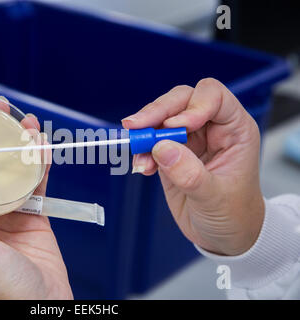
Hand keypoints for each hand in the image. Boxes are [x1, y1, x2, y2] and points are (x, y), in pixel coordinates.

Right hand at [122, 78, 264, 255]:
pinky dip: (141, 150)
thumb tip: (162, 148)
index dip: (192, 106)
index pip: (213, 97)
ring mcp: (188, 139)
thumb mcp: (215, 198)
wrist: (222, 236)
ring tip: (139, 154)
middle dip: (157, 112)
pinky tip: (142, 167)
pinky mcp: (170, 152)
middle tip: (136, 127)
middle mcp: (211, 128)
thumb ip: (190, 174)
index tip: (173, 126)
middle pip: (181, 100)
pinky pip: (150, 140)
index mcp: (234, 130)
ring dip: (145, 132)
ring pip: (162, 117)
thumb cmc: (234, 215)